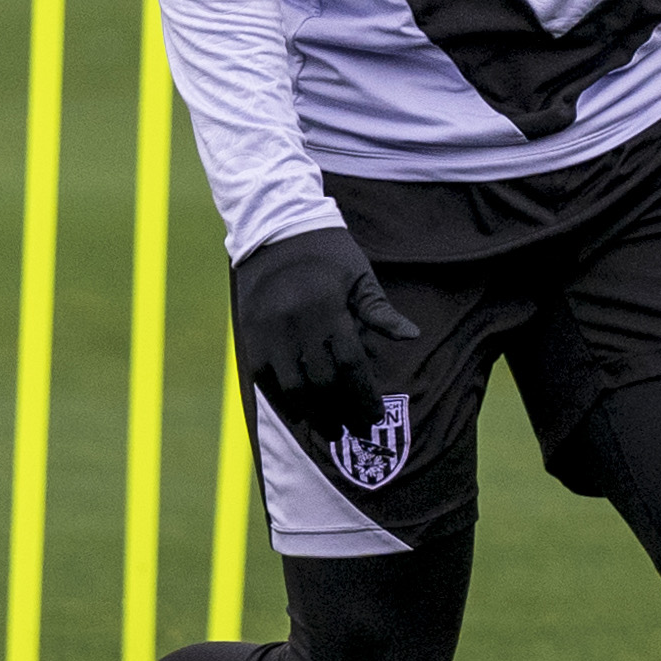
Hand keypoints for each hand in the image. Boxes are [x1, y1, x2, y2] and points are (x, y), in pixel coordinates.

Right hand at [232, 227, 420, 436]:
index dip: (364, 396)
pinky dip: (282, 399)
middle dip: (341, 412)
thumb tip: (412, 336)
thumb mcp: (359, 275)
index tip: (375, 416)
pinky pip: (264, 379)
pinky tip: (299, 412)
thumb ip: (380, 310)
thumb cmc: (327, 253)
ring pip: (292, 387)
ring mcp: (270, 331)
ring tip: (329, 429)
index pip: (350, 365)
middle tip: (354, 431)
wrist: (274, 229)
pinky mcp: (249, 334)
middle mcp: (297, 323)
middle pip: (323, 383)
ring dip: (313, 414)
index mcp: (329, 308)